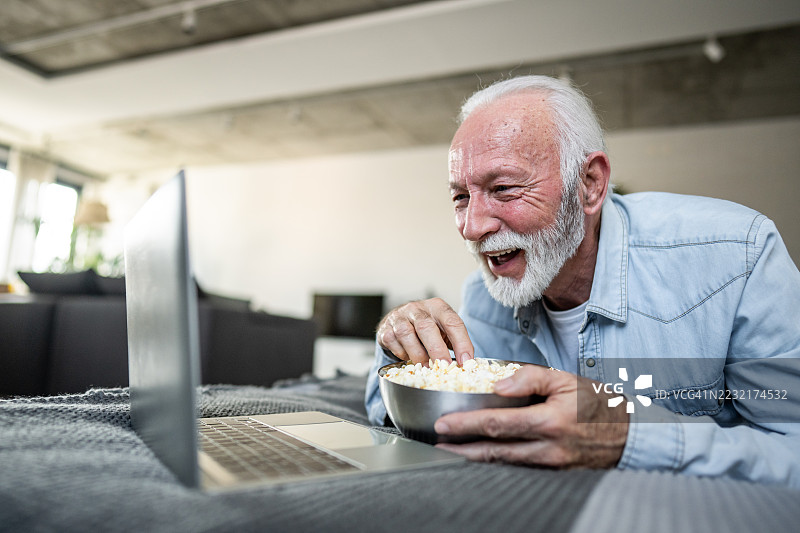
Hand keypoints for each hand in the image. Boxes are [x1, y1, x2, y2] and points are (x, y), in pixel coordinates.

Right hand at [376, 298, 473, 364]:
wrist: (398, 321)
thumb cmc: (426, 329)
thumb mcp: (443, 330)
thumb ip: (454, 343)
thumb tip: (467, 363)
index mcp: (437, 307)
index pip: (452, 322)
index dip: (461, 342)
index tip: (466, 361)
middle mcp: (418, 309)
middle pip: (426, 326)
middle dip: (437, 349)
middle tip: (444, 366)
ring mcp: (399, 317)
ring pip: (407, 334)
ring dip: (417, 354)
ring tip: (426, 367)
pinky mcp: (385, 328)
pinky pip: (393, 342)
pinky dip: (402, 353)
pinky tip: (408, 357)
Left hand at [434, 365, 628, 468]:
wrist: (631, 434)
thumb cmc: (597, 402)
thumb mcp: (566, 379)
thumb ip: (530, 377)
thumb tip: (498, 384)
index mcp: (549, 422)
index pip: (498, 425)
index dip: (467, 425)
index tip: (443, 425)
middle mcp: (548, 448)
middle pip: (495, 452)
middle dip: (461, 449)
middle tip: (438, 445)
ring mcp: (551, 465)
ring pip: (504, 464)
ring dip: (474, 460)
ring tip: (451, 452)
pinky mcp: (554, 474)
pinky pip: (519, 469)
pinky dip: (496, 464)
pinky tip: (481, 458)